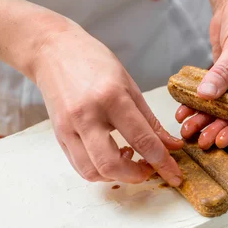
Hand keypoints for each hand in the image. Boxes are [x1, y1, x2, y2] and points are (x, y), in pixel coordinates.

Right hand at [34, 27, 183, 184]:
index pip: (142, 140)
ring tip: (129, 159)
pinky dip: (100, 171)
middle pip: (111, 165)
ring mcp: (68, 128)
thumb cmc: (94, 63)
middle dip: (136, 176)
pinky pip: (80, 166)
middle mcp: (86, 116)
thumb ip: (151, 121)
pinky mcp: (58, 135)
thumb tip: (171, 146)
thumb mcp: (130, 86)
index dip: (163, 162)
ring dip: (116, 176)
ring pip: (93, 172)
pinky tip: (112, 156)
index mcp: (111, 98)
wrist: (53, 51)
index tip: (175, 175)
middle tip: (150, 168)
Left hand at [176, 0, 227, 148]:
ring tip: (188, 128)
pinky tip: (184, 111)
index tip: (221, 139)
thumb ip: (223, 72)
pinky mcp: (226, 77)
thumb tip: (207, 96)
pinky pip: (212, 95)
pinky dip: (198, 103)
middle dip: (218, 127)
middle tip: (201, 140)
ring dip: (205, 118)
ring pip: (224, 107)